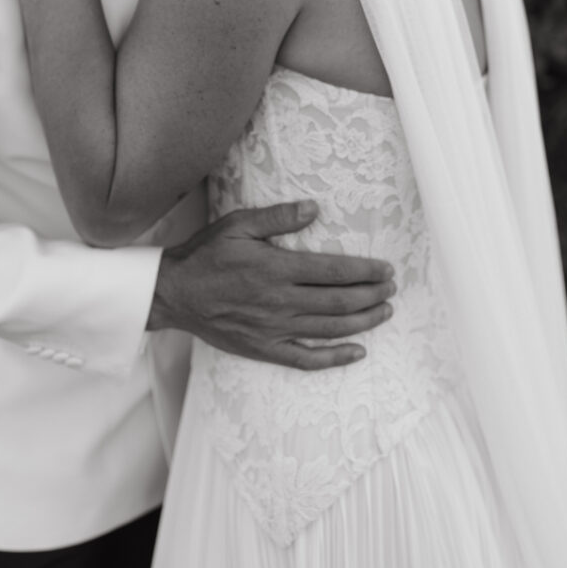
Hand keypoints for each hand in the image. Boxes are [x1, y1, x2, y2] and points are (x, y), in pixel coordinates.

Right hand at [150, 201, 395, 369]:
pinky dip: (335, 357)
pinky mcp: (264, 348)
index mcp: (276, 269)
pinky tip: (357, 352)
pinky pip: (306, 359)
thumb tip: (314, 208)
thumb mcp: (238, 225)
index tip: (386, 269)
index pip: (334, 272)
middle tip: (392, 288)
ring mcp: (274, 329)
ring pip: (330, 329)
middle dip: (372, 295)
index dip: (366, 271)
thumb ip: (278, 217)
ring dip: (364, 322)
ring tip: (385, 312)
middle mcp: (280, 302)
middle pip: (339, 302)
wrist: (174, 293)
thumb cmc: (206, 255)